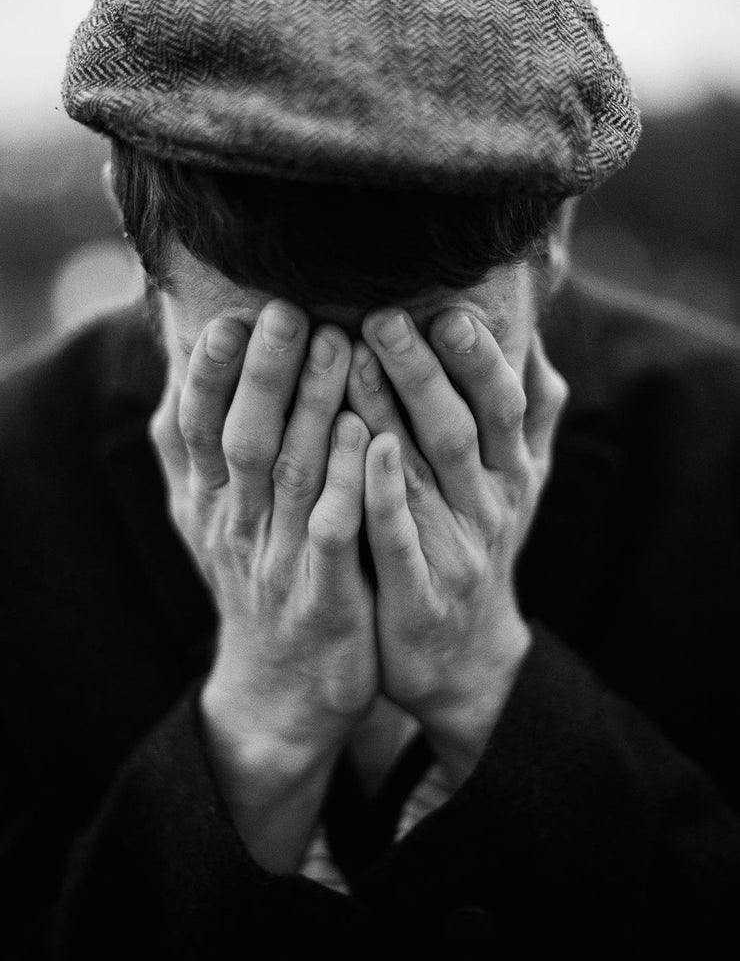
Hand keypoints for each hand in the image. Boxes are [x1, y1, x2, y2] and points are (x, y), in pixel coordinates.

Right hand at [149, 300, 377, 784]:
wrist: (283, 685)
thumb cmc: (256, 576)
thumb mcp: (209, 517)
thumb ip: (195, 449)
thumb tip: (179, 367)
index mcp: (208, 502)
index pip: (199, 427)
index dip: (212, 373)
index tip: (232, 317)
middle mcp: (236, 525)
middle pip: (243, 438)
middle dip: (263, 372)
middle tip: (286, 310)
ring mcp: (279, 560)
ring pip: (292, 473)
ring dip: (312, 407)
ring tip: (338, 344)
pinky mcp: (324, 594)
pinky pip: (335, 531)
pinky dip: (348, 482)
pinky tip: (370, 434)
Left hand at [347, 311, 567, 780]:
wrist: (461, 655)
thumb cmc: (478, 545)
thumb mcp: (518, 484)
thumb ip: (527, 417)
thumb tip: (534, 341)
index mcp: (511, 474)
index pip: (501, 405)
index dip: (478, 358)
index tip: (447, 308)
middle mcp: (488, 506)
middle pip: (460, 430)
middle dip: (425, 372)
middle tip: (384, 316)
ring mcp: (455, 551)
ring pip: (421, 473)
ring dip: (388, 413)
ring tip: (350, 357)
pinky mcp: (417, 593)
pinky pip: (397, 538)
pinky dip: (382, 494)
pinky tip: (361, 450)